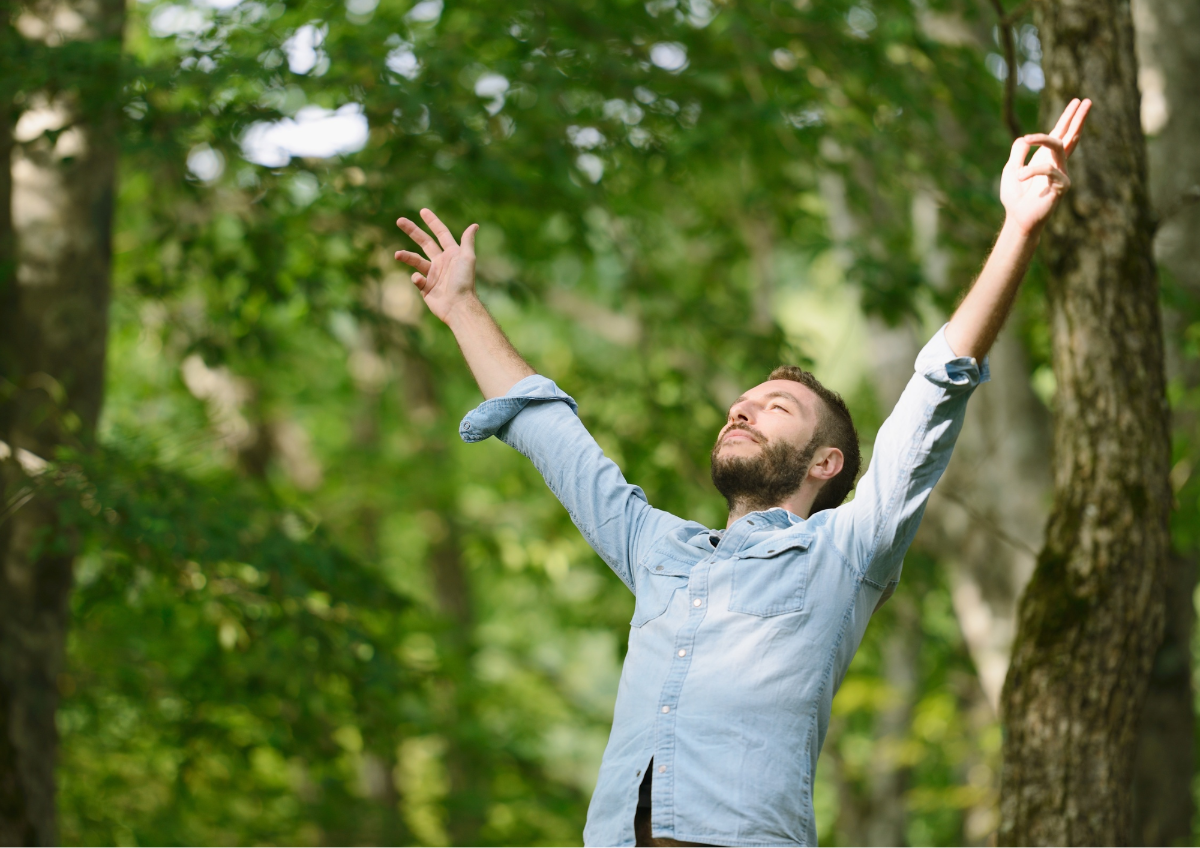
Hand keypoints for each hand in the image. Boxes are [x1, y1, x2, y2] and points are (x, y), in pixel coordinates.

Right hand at [394, 209, 479, 324]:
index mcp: (451, 253)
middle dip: (412, 231)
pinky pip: (417, 279)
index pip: (441, 234)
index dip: (432, 222)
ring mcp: (433, 275)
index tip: (422, 211)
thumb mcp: (467, 258)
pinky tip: (420, 281)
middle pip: (424, 242)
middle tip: (399, 221)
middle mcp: (441, 262)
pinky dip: (416, 278)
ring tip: (397, 254)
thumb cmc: (464, 281)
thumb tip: (474, 225)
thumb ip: (468, 241)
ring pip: (416, 260)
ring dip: (406, 256)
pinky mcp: (426, 288)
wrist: (458, 306)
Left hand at [1001, 98, 1091, 234]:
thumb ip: (1018, 152)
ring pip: (1058, 146)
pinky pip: (1049, 169)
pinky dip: (1031, 171)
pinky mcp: (1062, 185)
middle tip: (1087, 100)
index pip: (1060, 134)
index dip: (1068, 118)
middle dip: (1078, 118)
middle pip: (1071, 136)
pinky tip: (1020, 177)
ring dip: (1041, 139)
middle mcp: (1057, 163)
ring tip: (1026, 139)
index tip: (1077, 101)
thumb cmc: (1015, 196)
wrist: (1017, 218)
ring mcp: (1062, 173)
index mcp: (1046, 158)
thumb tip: (1024, 138)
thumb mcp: (1011, 168)